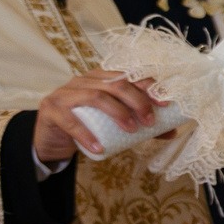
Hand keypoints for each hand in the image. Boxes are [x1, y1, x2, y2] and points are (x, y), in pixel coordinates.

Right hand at [34, 69, 160, 162]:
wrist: (51, 140)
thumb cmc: (87, 127)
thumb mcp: (114, 124)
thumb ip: (140, 125)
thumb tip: (172, 131)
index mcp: (100, 78)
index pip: (127, 76)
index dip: (148, 87)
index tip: (165, 103)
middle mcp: (82, 81)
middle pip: (115, 84)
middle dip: (138, 101)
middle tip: (150, 122)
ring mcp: (64, 93)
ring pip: (96, 96)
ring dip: (118, 113)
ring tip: (132, 131)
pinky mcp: (51, 110)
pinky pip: (70, 121)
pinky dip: (87, 135)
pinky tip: (100, 147)